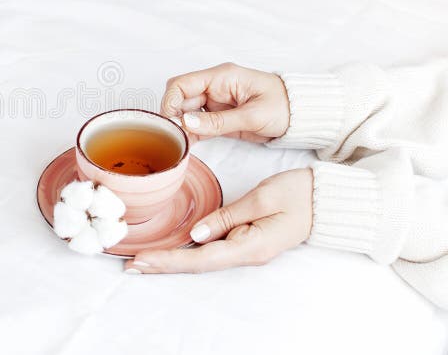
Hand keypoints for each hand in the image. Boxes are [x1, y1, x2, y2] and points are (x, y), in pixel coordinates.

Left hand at [124, 169, 312, 273]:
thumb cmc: (300, 194)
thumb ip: (228, 216)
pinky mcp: (245, 239)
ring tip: (143, 260)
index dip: (169, 260)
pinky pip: (212, 249)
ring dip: (172, 259)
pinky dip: (187, 251)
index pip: (201, 257)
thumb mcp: (262, 197)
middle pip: (197, 263)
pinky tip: (171, 249)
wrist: (328, 199)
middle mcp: (246, 253)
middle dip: (163, 264)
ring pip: (201, 258)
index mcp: (251, 246)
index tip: (142, 260)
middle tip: (131, 265)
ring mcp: (246, 248)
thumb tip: (196, 234)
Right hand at [161, 62, 289, 142]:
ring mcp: (216, 102)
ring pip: (186, 112)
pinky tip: (189, 144)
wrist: (303, 115)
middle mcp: (214, 87)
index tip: (170, 122)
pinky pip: (198, 124)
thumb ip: (218, 121)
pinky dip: (191, 133)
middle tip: (175, 137)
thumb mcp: (253, 116)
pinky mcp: (219, 117)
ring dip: (181, 127)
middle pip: (180, 98)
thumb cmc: (284, 106)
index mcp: (221, 77)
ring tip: (181, 143)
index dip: (170, 102)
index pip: (182, 84)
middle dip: (174, 117)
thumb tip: (186, 123)